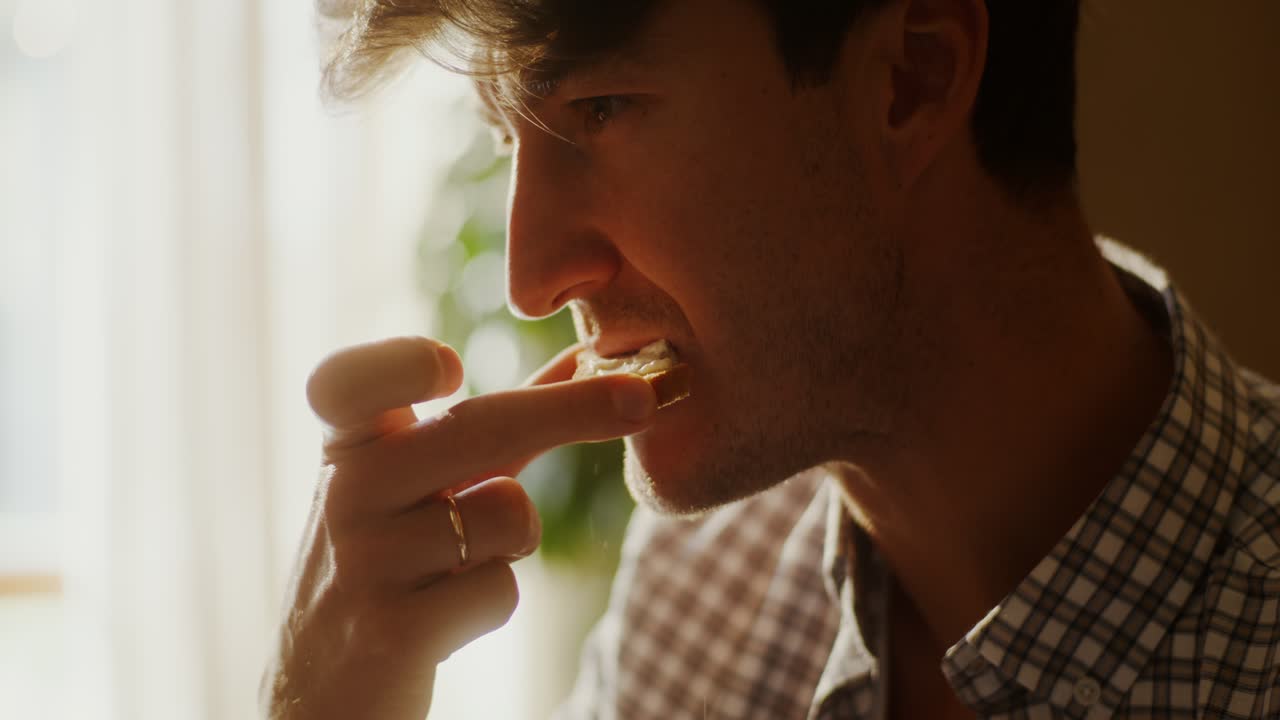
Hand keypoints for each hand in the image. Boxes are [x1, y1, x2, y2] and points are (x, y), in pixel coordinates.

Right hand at [261, 336, 657, 718]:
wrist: (323, 689)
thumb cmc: (392, 562)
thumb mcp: (426, 483)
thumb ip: (498, 420)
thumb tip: (584, 357)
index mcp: (349, 445)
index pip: (349, 382)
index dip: (399, 365)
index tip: (452, 368)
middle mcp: (345, 494)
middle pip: (477, 428)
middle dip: (574, 409)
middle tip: (643, 400)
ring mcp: (362, 564)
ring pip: (507, 511)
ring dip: (516, 537)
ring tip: (464, 559)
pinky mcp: (390, 633)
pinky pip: (500, 589)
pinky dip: (494, 599)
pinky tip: (447, 615)